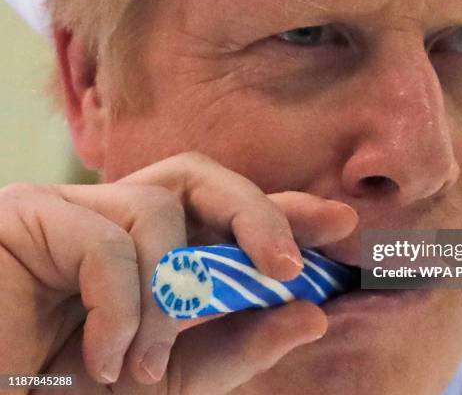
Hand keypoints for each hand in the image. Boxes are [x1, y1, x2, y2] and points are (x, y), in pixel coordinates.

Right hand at [0, 152, 357, 393]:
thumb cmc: (75, 386)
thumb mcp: (174, 377)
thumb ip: (239, 345)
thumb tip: (311, 315)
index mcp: (157, 248)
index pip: (229, 211)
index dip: (286, 211)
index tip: (341, 222)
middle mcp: (120, 217)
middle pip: (202, 176)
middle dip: (257, 214)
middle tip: (289, 266)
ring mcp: (76, 209)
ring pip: (158, 210)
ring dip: (170, 294)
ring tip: (146, 361)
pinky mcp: (31, 215)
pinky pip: (105, 241)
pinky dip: (120, 305)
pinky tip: (104, 355)